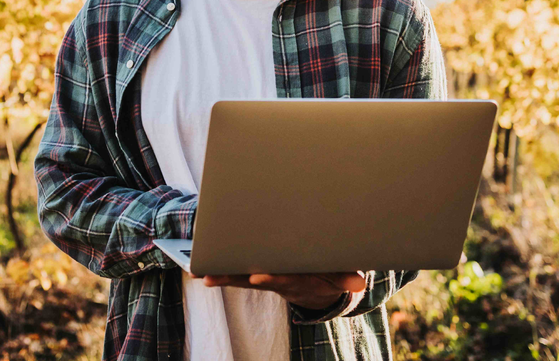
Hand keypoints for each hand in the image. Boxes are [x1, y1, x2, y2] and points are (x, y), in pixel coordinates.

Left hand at [198, 271, 366, 309]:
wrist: (312, 287)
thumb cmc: (325, 274)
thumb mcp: (338, 276)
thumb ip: (345, 277)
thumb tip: (359, 283)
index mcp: (295, 279)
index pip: (282, 279)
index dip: (270, 277)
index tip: (257, 276)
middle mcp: (275, 280)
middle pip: (253, 279)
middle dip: (234, 278)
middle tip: (214, 277)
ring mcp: (261, 277)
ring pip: (239, 277)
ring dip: (220, 276)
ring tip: (202, 276)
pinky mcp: (251, 272)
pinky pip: (232, 273)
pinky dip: (217, 270)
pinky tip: (199, 271)